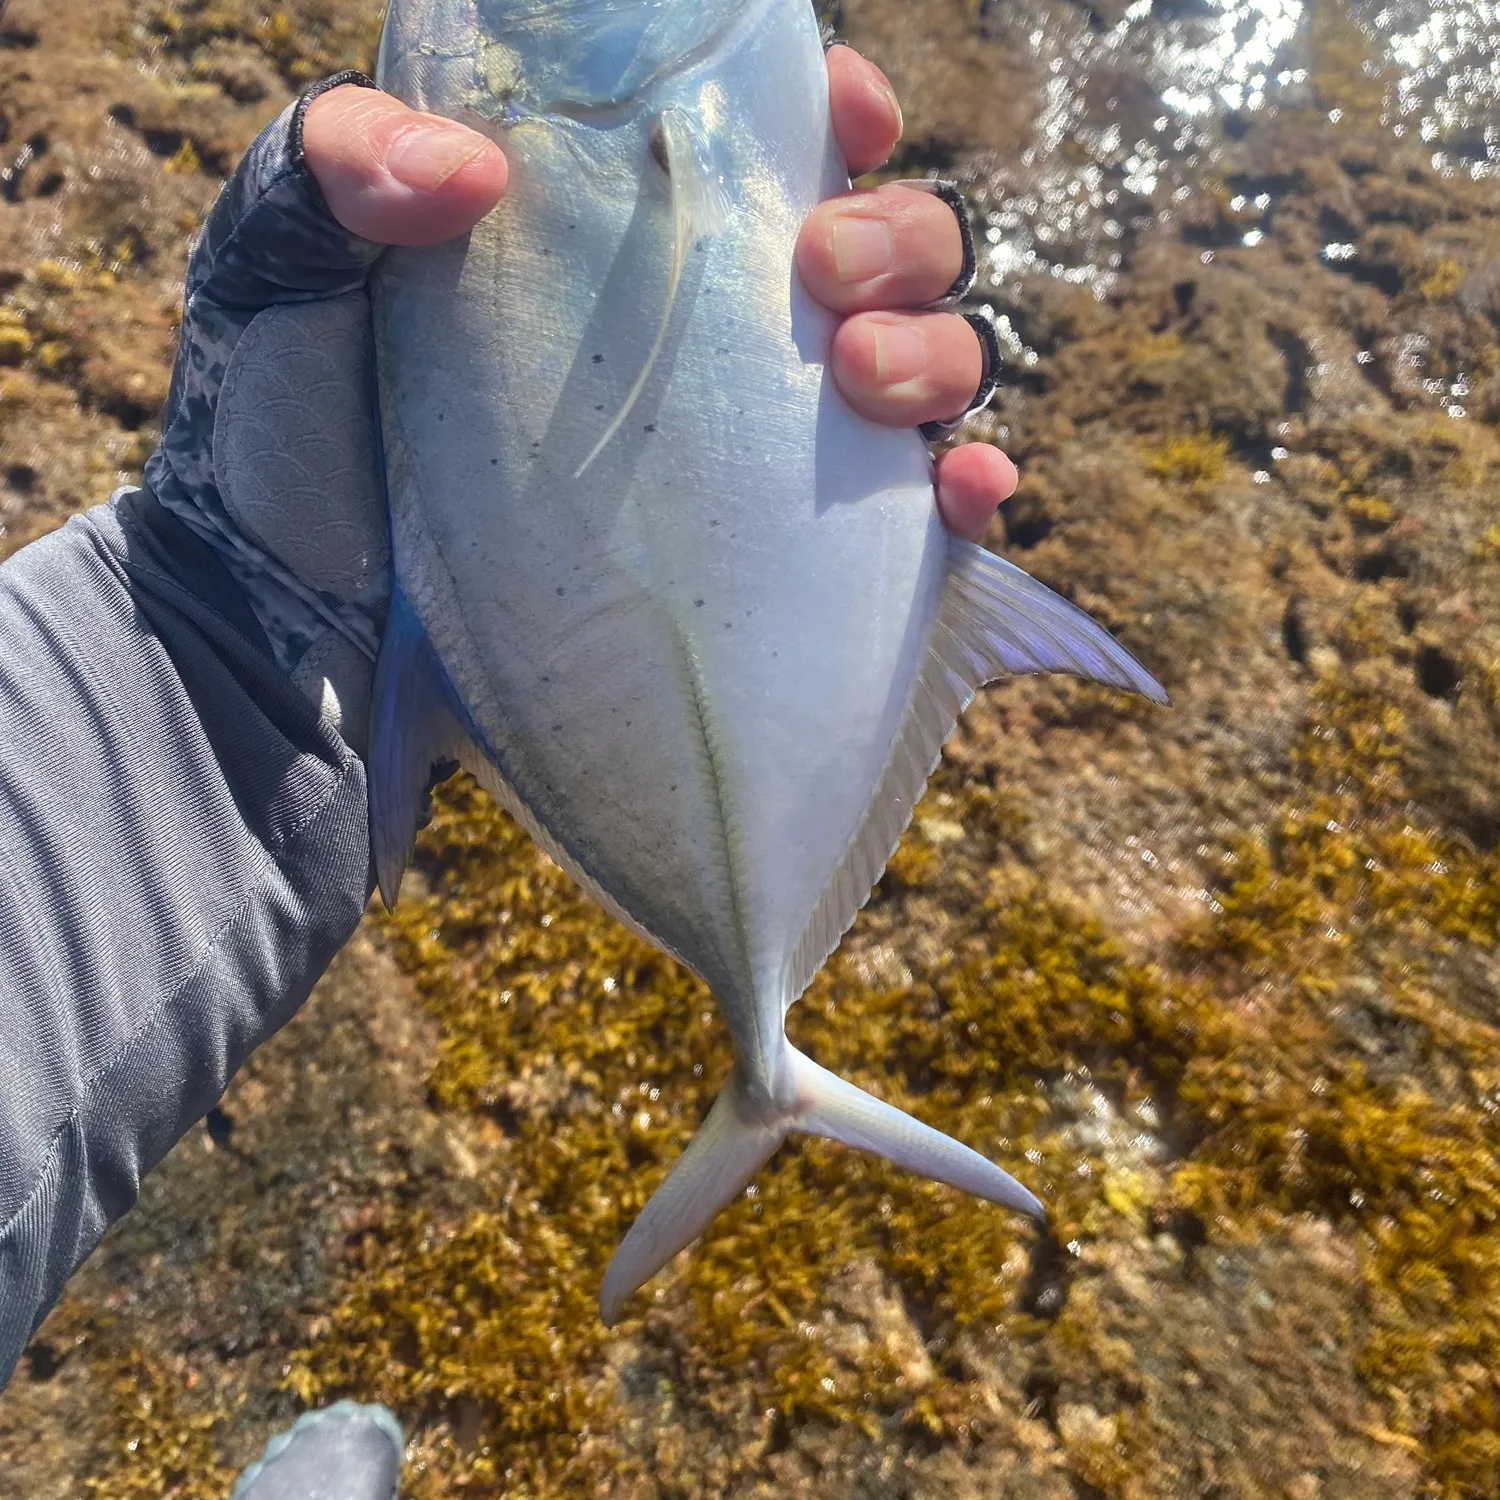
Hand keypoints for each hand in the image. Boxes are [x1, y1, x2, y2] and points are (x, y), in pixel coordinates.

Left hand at [301, 51, 1016, 542]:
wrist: (305, 654)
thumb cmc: (292, 459)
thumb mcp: (284, 290)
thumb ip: (333, 176)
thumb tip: (465, 167)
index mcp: (631, 253)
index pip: (771, 152)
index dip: (836, 115)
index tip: (838, 119)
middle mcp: (715, 351)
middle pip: (882, 254)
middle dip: (897, 239)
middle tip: (822, 275)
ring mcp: (759, 466)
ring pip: (924, 373)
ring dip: (937, 357)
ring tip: (863, 381)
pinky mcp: (791, 580)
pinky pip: (924, 530)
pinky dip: (968, 499)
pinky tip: (960, 497)